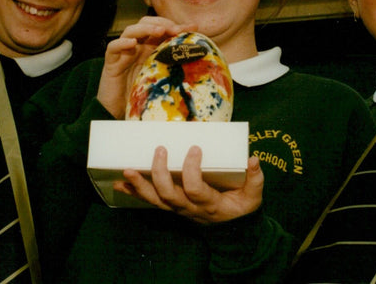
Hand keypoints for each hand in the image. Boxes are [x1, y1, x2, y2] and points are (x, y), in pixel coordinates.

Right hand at [97, 16, 194, 118]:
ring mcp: (123, 52)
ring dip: (145, 28)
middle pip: (146, 24)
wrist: (118, 110)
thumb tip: (198, 62)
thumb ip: (174, 68)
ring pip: (130, 31)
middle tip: (176, 29)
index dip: (176, 26)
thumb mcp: (161, 78)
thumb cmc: (140, 93)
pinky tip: (132, 43)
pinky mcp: (111, 62)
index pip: (162, 29)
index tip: (193, 28)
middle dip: (162, 23)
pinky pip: (113, 47)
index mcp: (150, 48)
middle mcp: (137, 47)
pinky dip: (122, 42)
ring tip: (159, 30)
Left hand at [114, 145, 263, 223]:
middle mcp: (189, 208)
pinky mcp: (170, 206)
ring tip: (127, 170)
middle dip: (160, 173)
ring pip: (154, 200)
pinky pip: (149, 201)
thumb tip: (253, 158)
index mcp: (209, 204)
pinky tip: (119, 183)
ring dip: (139, 185)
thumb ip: (256, 179)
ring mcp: (177, 209)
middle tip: (159, 149)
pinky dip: (134, 192)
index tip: (194, 148)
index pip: (195, 188)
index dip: (192, 170)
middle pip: (168, 194)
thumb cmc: (241, 207)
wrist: (232, 229)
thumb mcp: (254, 196)